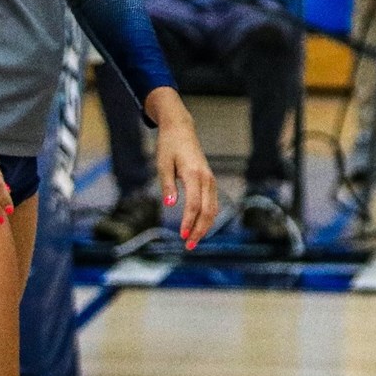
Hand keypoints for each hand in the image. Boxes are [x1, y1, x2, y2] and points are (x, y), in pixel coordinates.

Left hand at [145, 89, 218, 249]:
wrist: (181, 130)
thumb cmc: (169, 146)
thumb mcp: (162, 164)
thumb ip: (167, 185)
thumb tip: (170, 205)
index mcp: (194, 175)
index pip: (194, 205)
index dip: (188, 222)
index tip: (181, 236)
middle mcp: (206, 179)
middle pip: (207, 211)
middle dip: (199, 230)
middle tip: (188, 245)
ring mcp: (210, 180)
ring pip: (213, 209)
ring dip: (204, 226)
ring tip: (193, 240)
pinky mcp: (210, 181)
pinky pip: (212, 203)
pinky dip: (207, 217)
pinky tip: (198, 227)